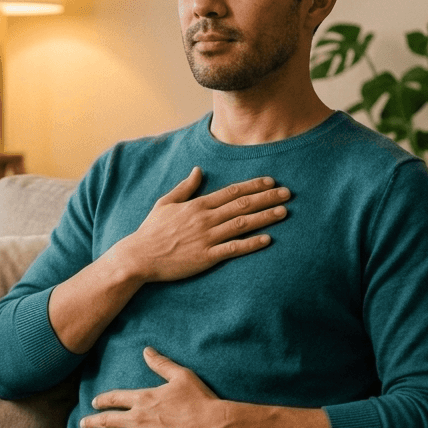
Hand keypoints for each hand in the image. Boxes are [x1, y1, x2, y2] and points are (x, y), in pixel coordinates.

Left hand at [78, 347, 226, 427]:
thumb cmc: (200, 400)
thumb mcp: (181, 376)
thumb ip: (161, 364)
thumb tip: (146, 350)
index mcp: (143, 398)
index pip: (114, 398)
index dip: (101, 400)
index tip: (94, 403)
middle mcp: (137, 418)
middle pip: (106, 420)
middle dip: (91, 422)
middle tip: (81, 425)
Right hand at [114, 167, 289, 283]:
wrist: (139, 256)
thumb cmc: (151, 231)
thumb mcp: (165, 203)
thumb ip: (185, 187)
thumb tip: (197, 170)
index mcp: (197, 204)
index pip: (232, 191)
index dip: (253, 186)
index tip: (271, 181)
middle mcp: (205, 219)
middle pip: (242, 205)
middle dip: (267, 198)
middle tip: (288, 193)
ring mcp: (207, 238)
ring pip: (242, 224)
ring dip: (265, 217)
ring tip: (284, 212)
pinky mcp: (206, 257)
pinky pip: (233, 249)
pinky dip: (251, 244)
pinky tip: (267, 240)